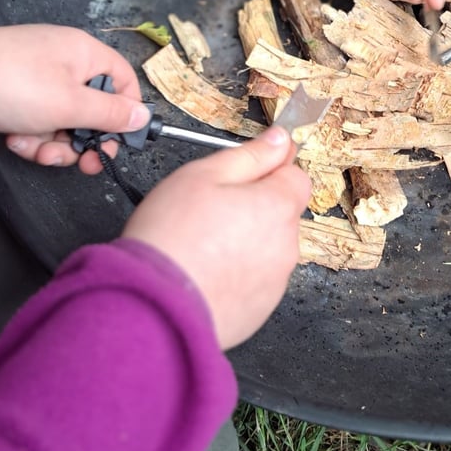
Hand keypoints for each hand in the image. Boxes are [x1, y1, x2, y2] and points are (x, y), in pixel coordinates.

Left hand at [0, 25, 148, 174]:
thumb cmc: (6, 82)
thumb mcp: (70, 104)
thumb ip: (110, 114)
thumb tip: (142, 116)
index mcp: (84, 53)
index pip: (123, 81)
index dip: (124, 113)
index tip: (118, 140)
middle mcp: (63, 64)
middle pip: (93, 109)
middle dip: (83, 139)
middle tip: (79, 160)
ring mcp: (37, 81)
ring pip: (64, 123)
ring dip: (53, 143)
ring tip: (34, 147)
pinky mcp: (15, 97)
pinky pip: (38, 124)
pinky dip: (30, 138)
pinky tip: (14, 140)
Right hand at [121, 125, 311, 348]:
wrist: (153, 305)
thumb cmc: (172, 237)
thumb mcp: (204, 175)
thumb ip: (250, 156)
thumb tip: (280, 141)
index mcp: (277, 207)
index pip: (296, 177)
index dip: (272, 169)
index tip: (249, 170)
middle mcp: (286, 245)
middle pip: (282, 214)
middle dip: (256, 207)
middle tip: (213, 209)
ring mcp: (275, 281)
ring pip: (268, 248)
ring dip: (247, 241)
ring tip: (204, 244)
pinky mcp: (259, 309)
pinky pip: (255, 280)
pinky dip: (238, 273)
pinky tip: (206, 271)